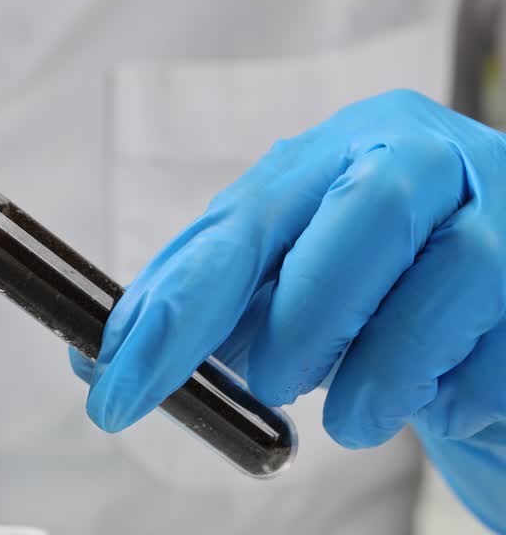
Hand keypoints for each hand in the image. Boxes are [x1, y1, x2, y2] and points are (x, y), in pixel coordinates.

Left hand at [79, 90, 505, 529]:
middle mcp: (429, 156)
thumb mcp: (286, 286)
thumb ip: (204, 308)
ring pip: (452, 276)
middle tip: (273, 383)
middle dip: (303, 317)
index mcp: (341, 149)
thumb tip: (97, 355)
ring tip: (358, 414)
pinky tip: (443, 396)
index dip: (175, 307)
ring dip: (384, 372)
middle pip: (361, 213)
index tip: (119, 381)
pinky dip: (460, 395)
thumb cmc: (378, 293)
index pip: (244, 220)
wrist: (500, 314)